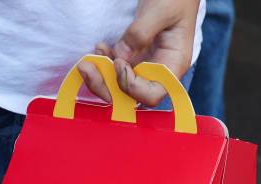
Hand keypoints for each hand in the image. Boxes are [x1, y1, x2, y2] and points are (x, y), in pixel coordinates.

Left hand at [78, 0, 198, 106]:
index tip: (119, 63)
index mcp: (174, 65)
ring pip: (119, 86)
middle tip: (87, 68)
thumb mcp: (160, 11)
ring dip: (100, 76)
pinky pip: (115, 70)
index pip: (152, 93)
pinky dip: (103, 64)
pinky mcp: (134, 58)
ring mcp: (145, 66)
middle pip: (131, 95)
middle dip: (106, 86)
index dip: (131, 86)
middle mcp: (159, 72)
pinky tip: (99, 49)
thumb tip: (121, 55)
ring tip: (87, 60)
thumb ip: (141, 33)